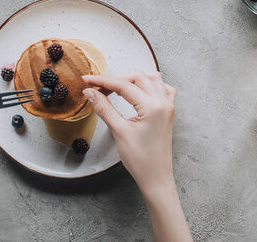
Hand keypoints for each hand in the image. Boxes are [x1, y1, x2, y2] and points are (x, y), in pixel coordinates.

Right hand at [82, 72, 175, 190]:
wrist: (156, 177)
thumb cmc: (141, 160)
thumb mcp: (119, 132)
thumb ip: (105, 108)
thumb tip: (91, 93)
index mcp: (152, 106)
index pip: (124, 85)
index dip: (103, 81)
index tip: (88, 80)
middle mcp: (163, 102)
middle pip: (138, 77)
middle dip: (116, 80)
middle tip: (98, 87)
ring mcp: (168, 106)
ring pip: (152, 79)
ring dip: (133, 79)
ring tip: (116, 88)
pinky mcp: (168, 112)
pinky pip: (163, 89)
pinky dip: (150, 85)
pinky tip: (139, 91)